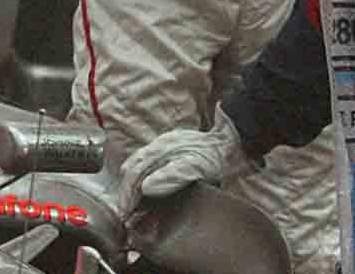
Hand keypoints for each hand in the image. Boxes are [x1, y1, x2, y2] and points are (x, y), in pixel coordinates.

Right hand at [118, 108, 257, 218]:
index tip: (125, 213)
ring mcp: (160, 147)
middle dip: (125, 192)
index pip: (133, 175)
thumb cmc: (214, 156)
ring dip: (131, 185)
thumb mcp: (195, 168)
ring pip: (136, 166)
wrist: (229, 142)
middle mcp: (155, 147)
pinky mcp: (166, 150)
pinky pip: (145, 165)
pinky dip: (140, 179)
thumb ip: (171, 176)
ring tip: (132, 204)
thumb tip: (146, 188)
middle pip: (130, 170)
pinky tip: (145, 189)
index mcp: (159, 151)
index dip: (127, 196)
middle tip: (126, 212)